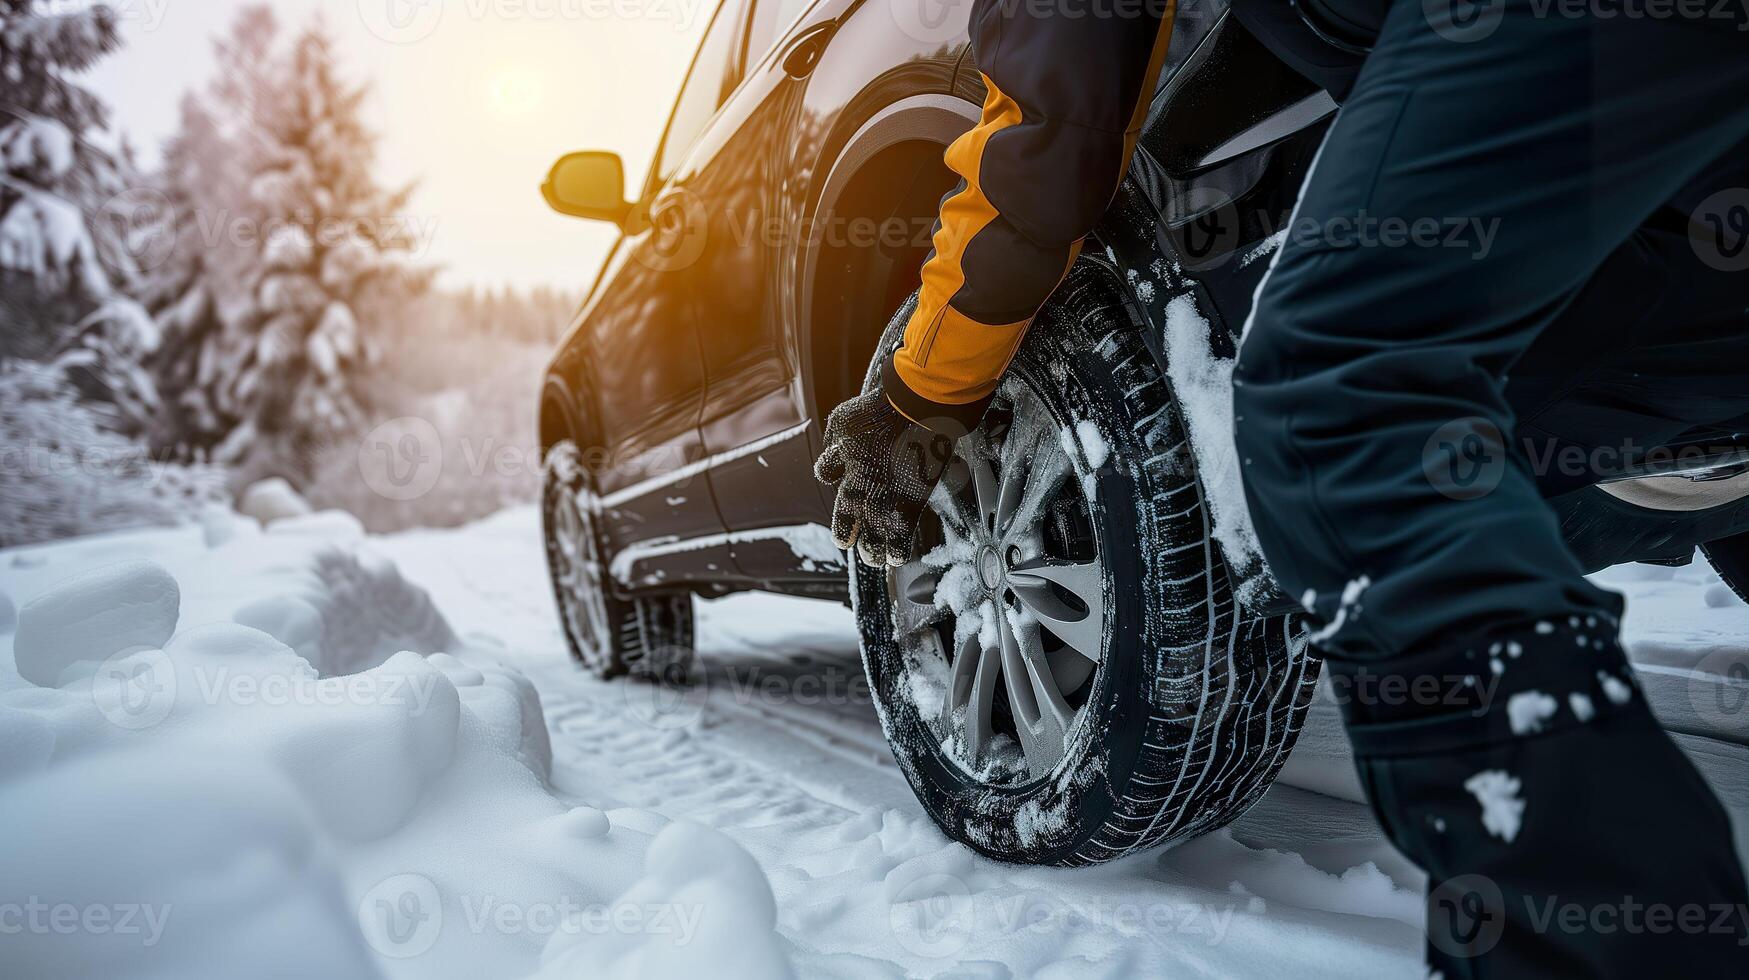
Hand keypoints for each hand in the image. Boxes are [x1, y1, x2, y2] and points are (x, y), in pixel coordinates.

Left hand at [814, 389, 955, 566]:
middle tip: (852, 547)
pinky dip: (898, 549)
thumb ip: (836, 439)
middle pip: (850, 519)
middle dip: (850, 535)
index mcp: (844, 464)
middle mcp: (861, 487)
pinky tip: (896, 558)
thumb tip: (832, 449)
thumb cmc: (880, 410)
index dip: (833, 491)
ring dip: (873, 550)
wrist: (914, 410)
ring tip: (874, 559)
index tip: (838, 508)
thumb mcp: (844, 420)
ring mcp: (885, 496)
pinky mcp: (911, 501)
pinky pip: (902, 535)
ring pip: (874, 535)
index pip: (832, 487)